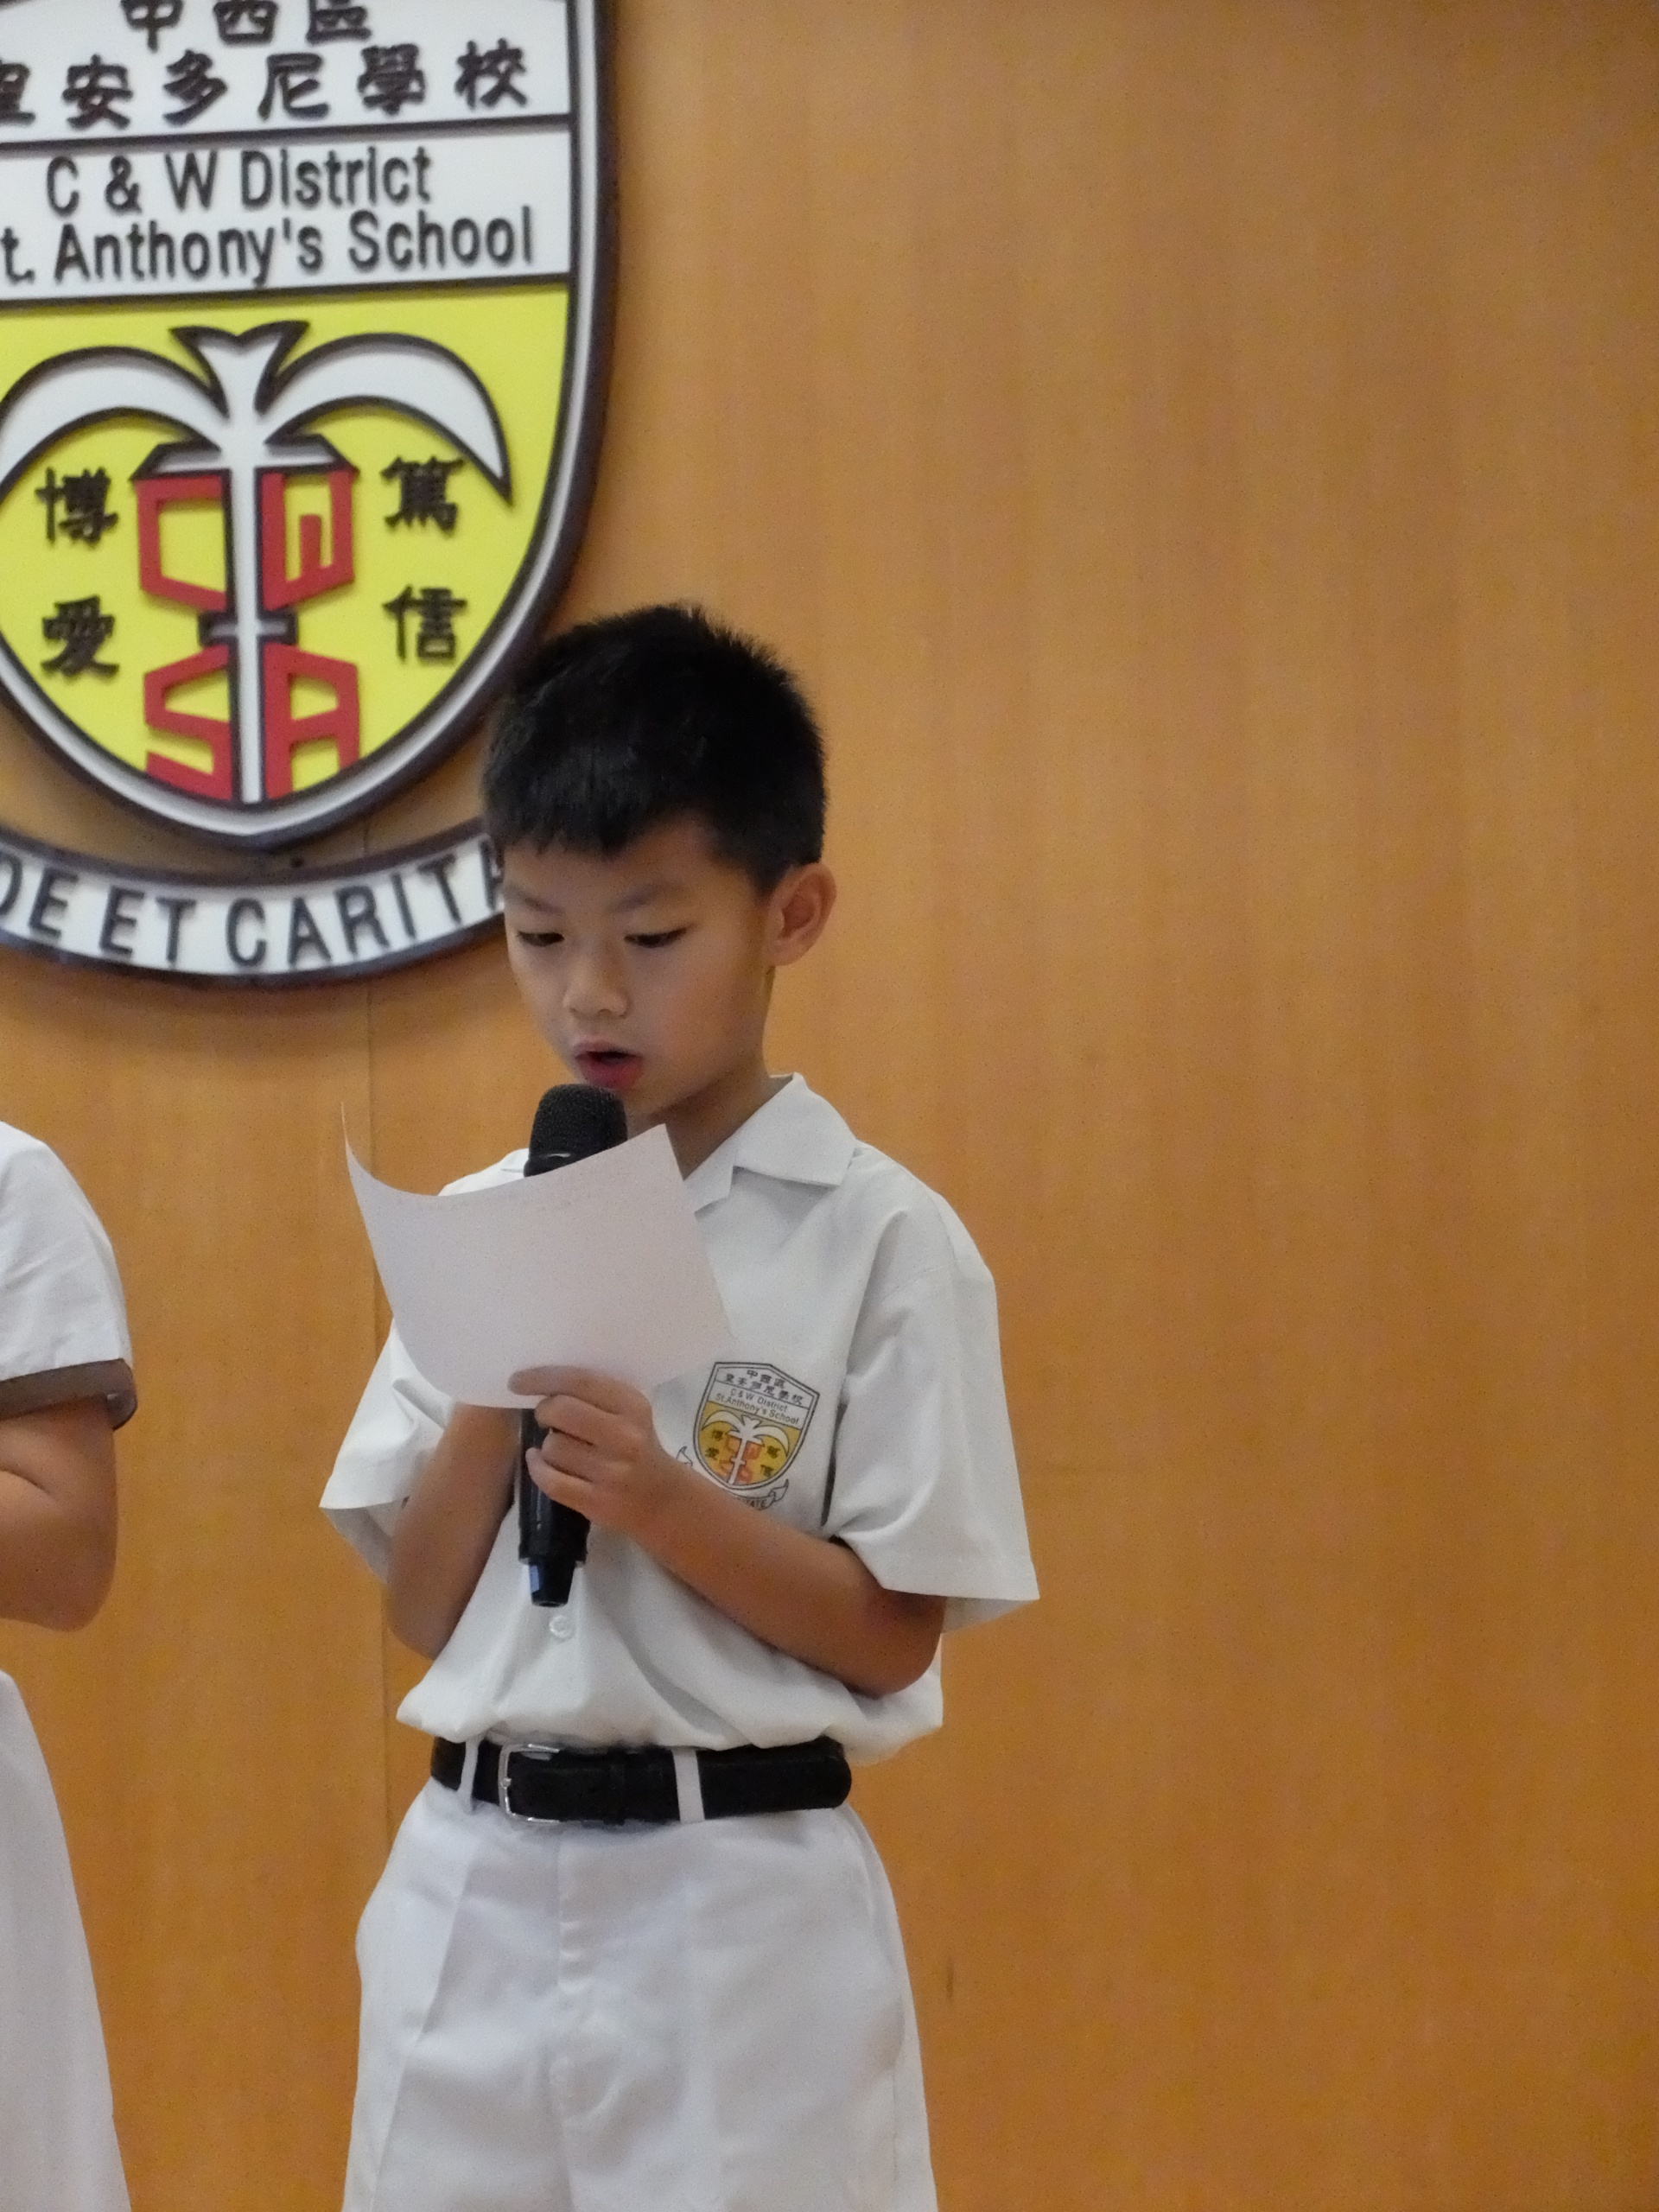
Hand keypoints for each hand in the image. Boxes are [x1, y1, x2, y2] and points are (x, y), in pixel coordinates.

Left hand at [509, 1367, 689, 1543]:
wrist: (662, 1499)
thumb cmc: (637, 1446)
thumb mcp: (629, 1413)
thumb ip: (594, 1396)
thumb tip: (540, 1384)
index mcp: (632, 1406)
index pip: (579, 1381)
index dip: (542, 1378)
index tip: (516, 1381)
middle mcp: (625, 1437)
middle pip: (561, 1411)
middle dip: (544, 1411)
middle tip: (546, 1417)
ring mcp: (611, 1472)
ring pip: (553, 1447)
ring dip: (547, 1446)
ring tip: (561, 1447)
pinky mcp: (597, 1501)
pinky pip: (551, 1480)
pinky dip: (537, 1469)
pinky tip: (539, 1462)